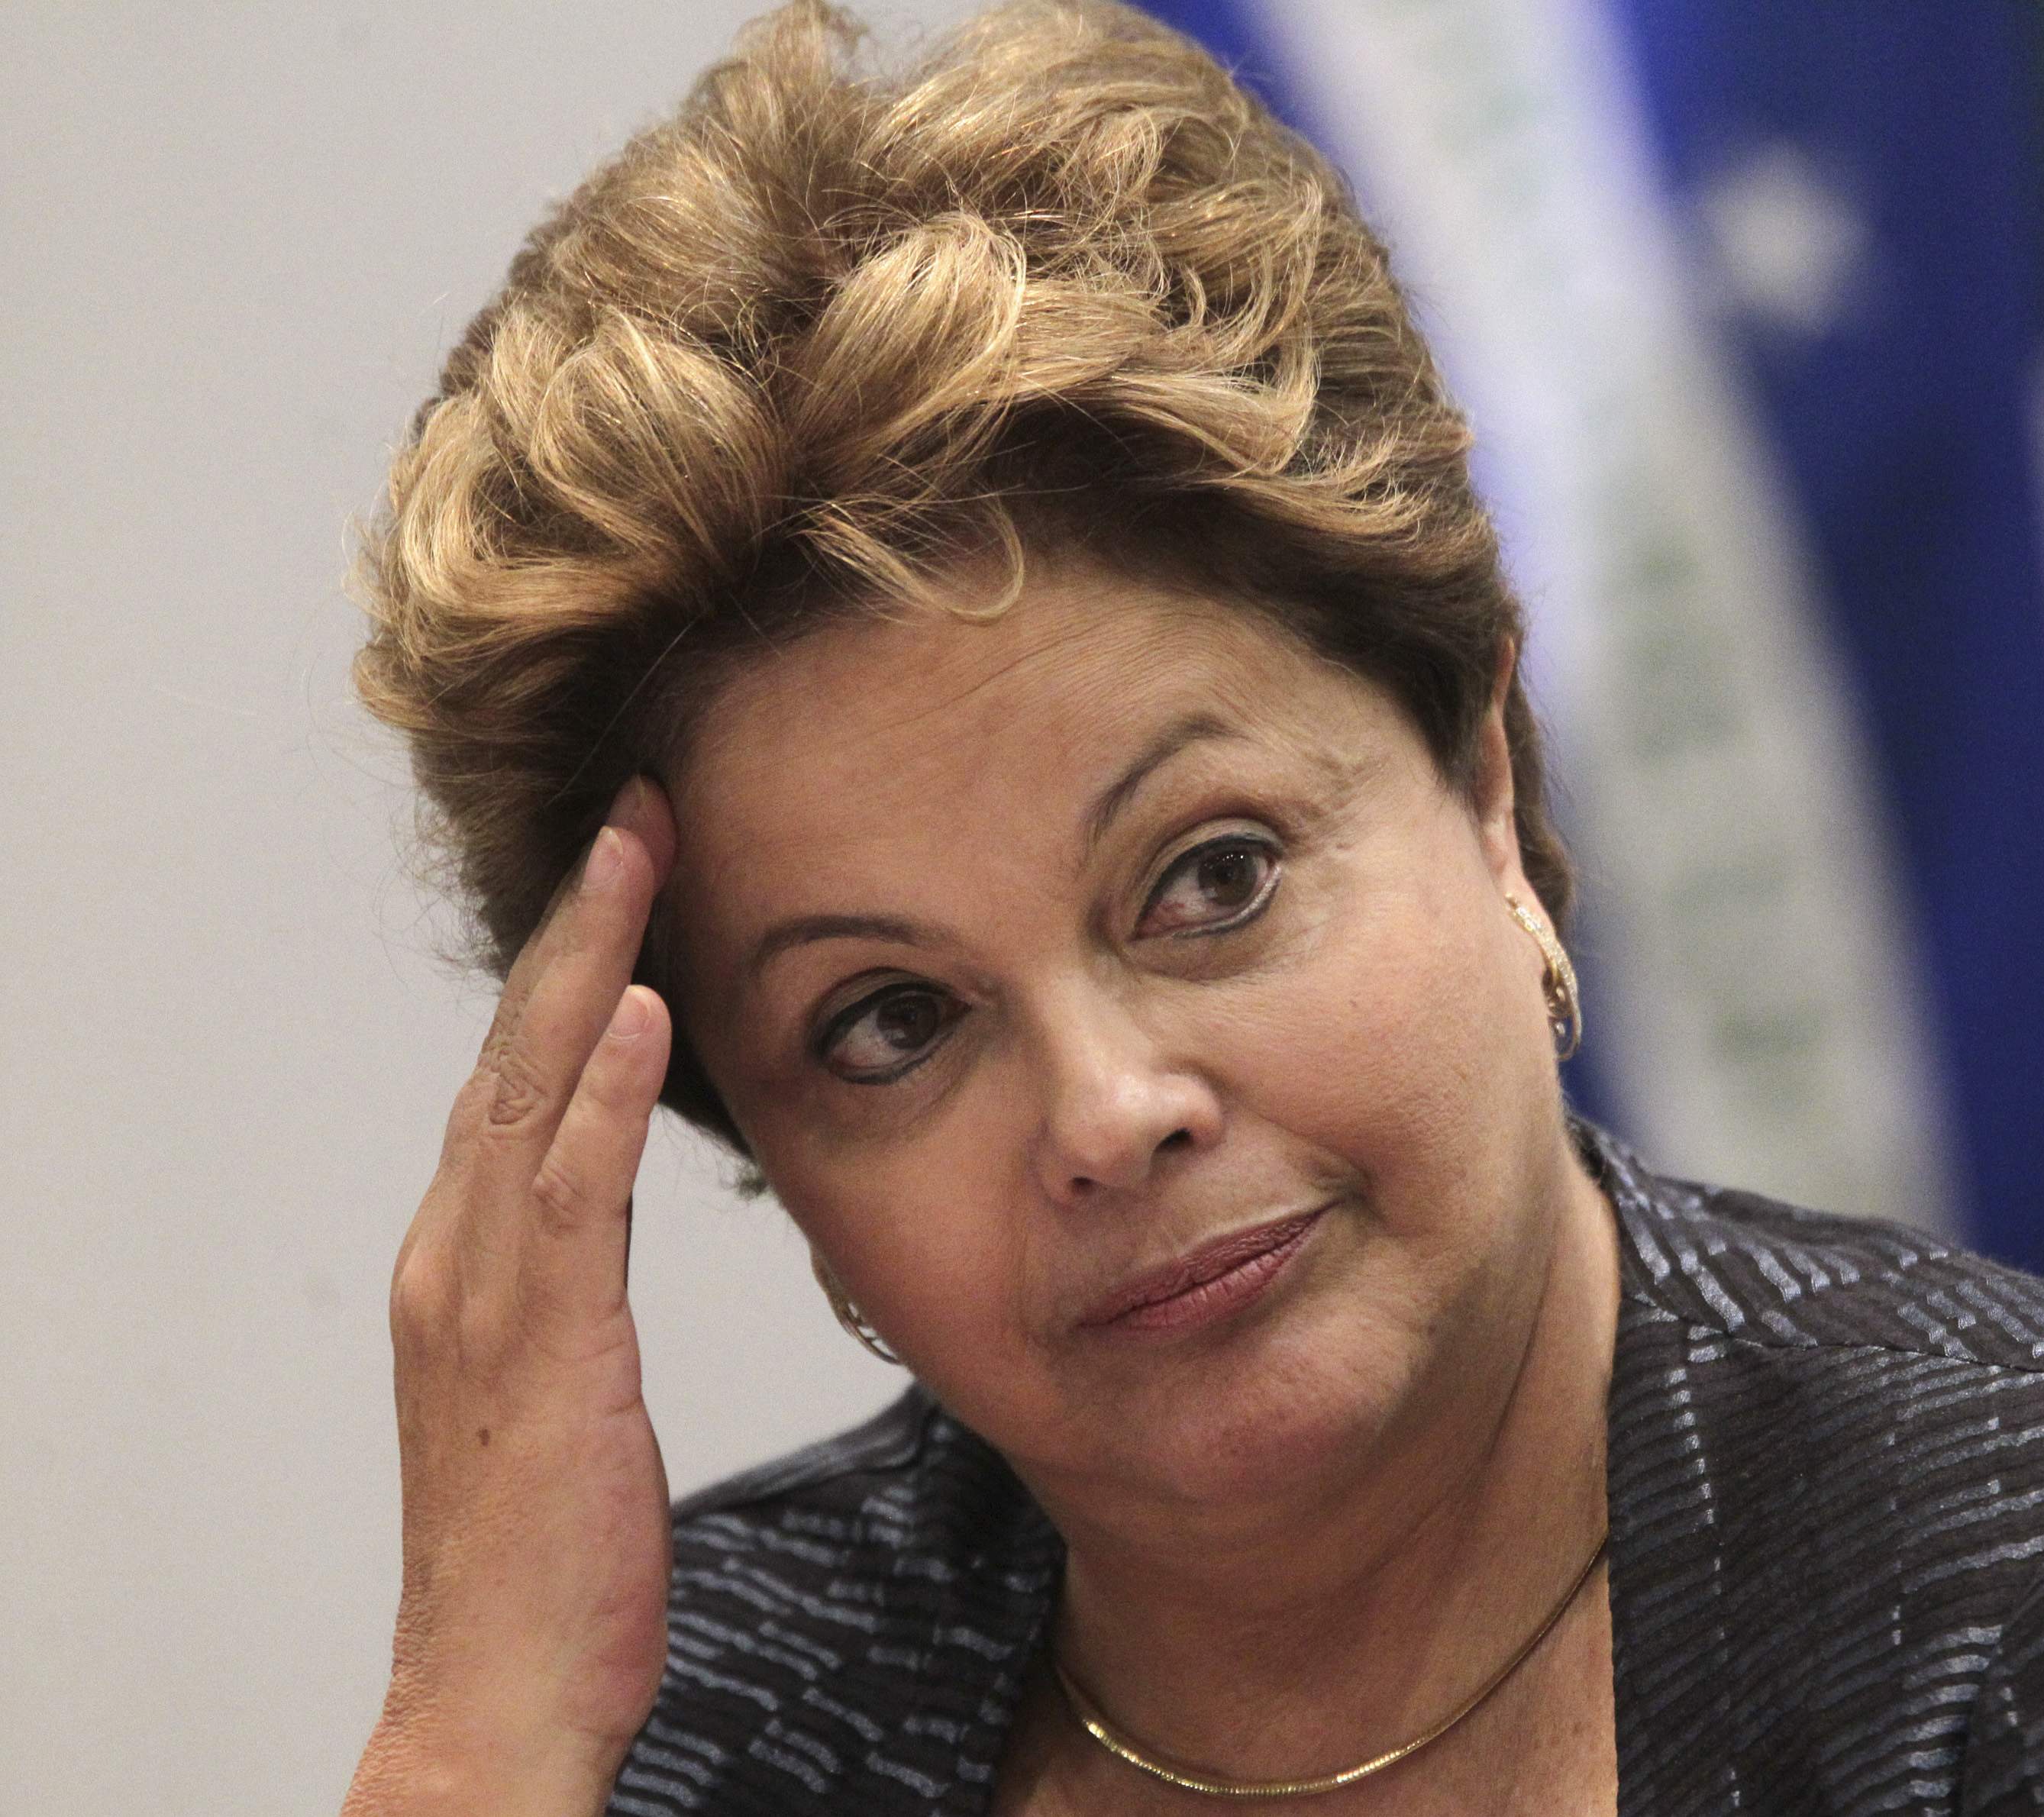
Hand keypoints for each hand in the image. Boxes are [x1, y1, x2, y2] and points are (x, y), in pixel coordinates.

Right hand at [345, 780, 679, 1816]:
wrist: (496, 1688)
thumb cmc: (548, 1549)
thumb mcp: (568, 1382)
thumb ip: (575, 1280)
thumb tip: (607, 1206)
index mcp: (473, 1261)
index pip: (523, 1075)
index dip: (574, 962)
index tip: (634, 864)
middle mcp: (459, 1256)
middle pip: (517, 1052)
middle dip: (578, 920)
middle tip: (638, 807)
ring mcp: (484, 1296)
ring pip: (530, 1089)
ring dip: (587, 959)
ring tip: (640, 850)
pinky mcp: (536, 1345)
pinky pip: (567, 1194)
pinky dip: (595, 1092)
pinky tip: (635, 1008)